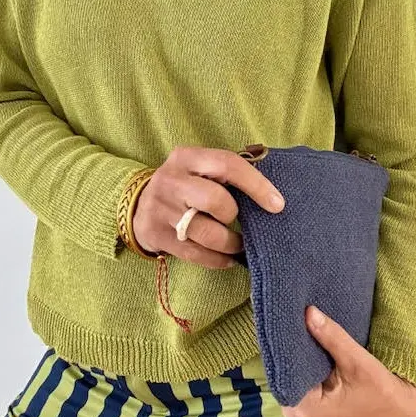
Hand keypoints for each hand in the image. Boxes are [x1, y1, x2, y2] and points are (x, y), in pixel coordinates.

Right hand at [132, 145, 284, 268]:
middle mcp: (171, 180)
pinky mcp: (156, 235)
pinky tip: (226, 258)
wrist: (138, 204)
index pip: (227, 164)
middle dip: (234, 216)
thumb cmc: (185, 185)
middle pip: (216, 201)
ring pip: (207, 234)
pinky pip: (196, 254)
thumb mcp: (199, 168)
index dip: (256, 185)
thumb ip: (227, 174)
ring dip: (230, 244)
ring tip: (237, 244)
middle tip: (238, 222)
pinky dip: (218, 260)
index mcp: (187, 157)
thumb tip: (272, 196)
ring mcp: (161, 209)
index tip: (277, 205)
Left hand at [282, 306, 415, 416]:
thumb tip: (308, 311)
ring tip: (300, 322)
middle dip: (292, 345)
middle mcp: (295, 411)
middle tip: (294, 315)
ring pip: (292, 371)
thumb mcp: (356, 361)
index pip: (283, 368)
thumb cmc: (381, 392)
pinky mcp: (309, 403)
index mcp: (303, 407)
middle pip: (285, 369)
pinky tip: (308, 339)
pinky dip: (306, 359)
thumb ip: (331, 337)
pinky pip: (300, 376)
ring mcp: (301, 409)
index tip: (287, 317)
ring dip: (300, 351)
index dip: (285, 343)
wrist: (399, 410)